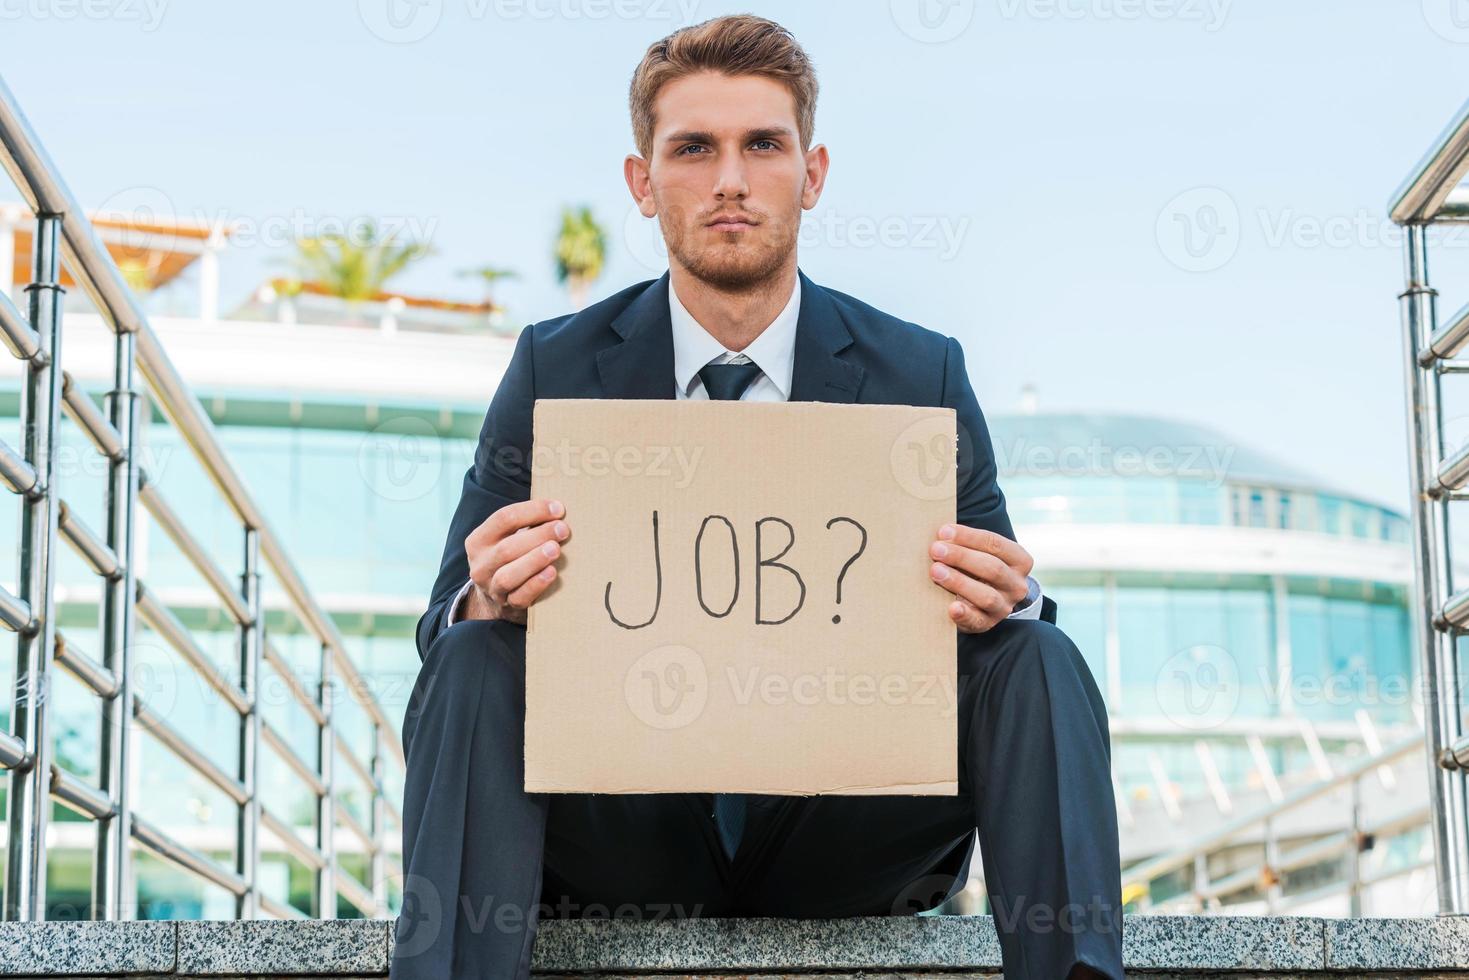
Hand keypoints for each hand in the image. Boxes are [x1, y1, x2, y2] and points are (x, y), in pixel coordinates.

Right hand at [461, 499, 569, 623]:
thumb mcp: (507, 536)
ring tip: (555, 549)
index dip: (532, 511)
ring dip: (534, 560)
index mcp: (478, 540)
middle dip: (538, 536)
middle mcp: (480, 564)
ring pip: (509, 575)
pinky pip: (520, 597)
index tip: (558, 509)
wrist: (496, 593)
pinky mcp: (506, 605)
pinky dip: (537, 584)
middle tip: (562, 530)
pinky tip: (552, 573)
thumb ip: (526, 523)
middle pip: (507, 548)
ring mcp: (491, 587)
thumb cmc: (510, 554)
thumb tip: (557, 509)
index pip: (503, 519)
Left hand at [927, 524, 1032, 633]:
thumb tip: (941, 533)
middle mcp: (1016, 584)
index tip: (943, 532)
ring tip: (935, 571)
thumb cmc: (975, 567)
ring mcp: (1004, 606)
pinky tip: (951, 607)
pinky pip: (977, 621)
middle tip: (936, 550)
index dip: (968, 536)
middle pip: (992, 568)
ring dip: (959, 582)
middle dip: (961, 557)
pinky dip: (964, 614)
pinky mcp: (988, 623)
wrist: (982, 600)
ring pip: (987, 596)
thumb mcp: (979, 553)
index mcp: (1019, 560)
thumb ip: (965, 543)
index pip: (996, 544)